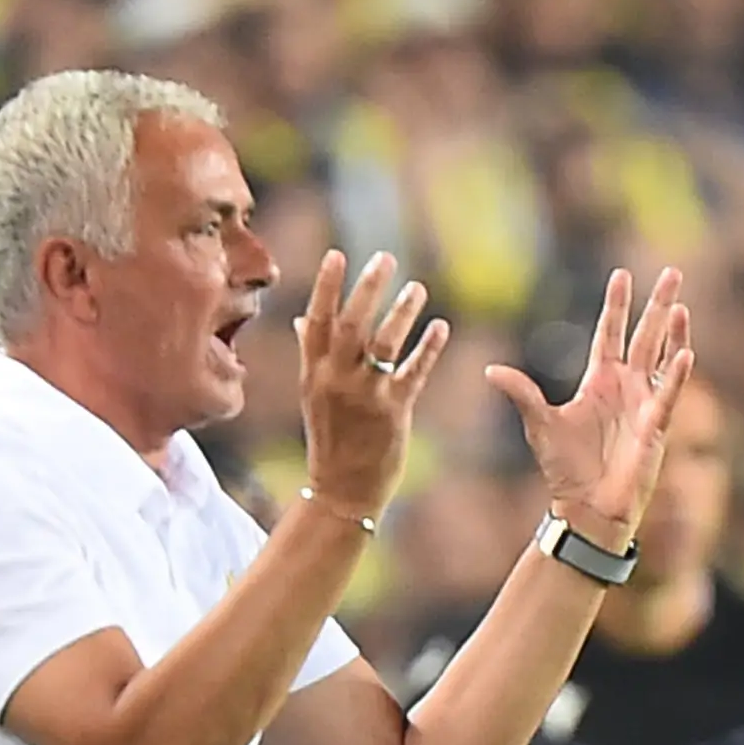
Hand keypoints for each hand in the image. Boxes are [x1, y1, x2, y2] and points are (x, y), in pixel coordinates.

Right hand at [295, 251, 450, 523]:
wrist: (342, 490)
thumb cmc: (330, 437)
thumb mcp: (312, 394)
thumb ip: (311, 353)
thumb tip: (302, 319)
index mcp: (314, 372)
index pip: (317, 321)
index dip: (326, 287)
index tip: (337, 255)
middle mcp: (337, 380)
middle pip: (351, 325)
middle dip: (368, 289)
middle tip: (385, 258)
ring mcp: (365, 397)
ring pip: (384, 345)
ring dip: (402, 313)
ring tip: (418, 288)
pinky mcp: (393, 413)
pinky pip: (413, 373)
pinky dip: (428, 349)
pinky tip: (441, 327)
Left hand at [482, 266, 692, 544]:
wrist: (586, 509)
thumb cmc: (565, 470)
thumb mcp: (540, 425)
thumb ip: (523, 393)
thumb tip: (491, 370)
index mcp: (599, 381)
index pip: (610, 333)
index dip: (617, 305)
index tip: (621, 274)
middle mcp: (626, 387)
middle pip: (645, 336)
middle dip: (658, 304)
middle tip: (673, 271)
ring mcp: (644, 404)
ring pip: (663, 358)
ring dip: (674, 330)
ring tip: (682, 302)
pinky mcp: (655, 427)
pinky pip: (668, 395)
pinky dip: (676, 375)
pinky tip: (685, 351)